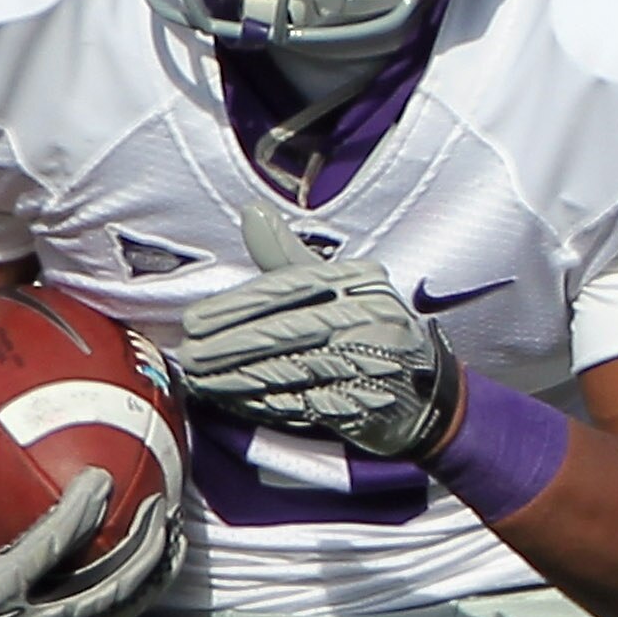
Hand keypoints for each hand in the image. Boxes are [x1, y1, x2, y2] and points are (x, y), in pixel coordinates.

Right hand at [0, 419, 176, 616]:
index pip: (47, 549)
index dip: (77, 514)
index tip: (101, 476)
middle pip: (99, 589)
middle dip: (136, 549)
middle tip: (159, 505)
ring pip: (114, 610)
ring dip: (150, 572)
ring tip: (175, 530)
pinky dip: (144, 592)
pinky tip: (165, 561)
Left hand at [172, 203, 459, 459]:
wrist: (428, 393)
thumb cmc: (369, 328)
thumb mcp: (339, 284)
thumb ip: (288, 256)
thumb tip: (250, 211)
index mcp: (360, 282)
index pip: (289, 290)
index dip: (238, 307)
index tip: (196, 321)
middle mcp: (370, 318)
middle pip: (286, 332)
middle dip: (230, 346)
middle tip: (189, 355)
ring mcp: (371, 363)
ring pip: (288, 370)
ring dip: (237, 378)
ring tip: (201, 379)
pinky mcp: (365, 404)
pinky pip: (303, 402)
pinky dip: (262, 403)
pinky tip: (232, 400)